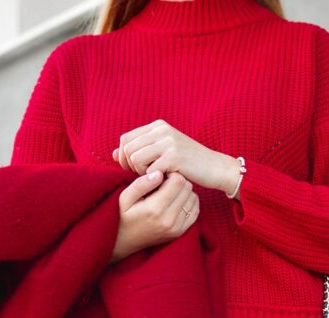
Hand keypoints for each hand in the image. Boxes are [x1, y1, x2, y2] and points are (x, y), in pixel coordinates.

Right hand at [109, 168, 199, 263]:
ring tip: (170, 192)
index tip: (162, 175)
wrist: (123, 242)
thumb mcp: (124, 197)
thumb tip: (159, 173)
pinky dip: (189, 202)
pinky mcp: (180, 232)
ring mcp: (176, 228)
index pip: (178, 181)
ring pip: (193, 198)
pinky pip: (195, 211)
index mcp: (154, 209)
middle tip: (166, 182)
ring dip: (184, 191)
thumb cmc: (122, 215)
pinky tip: (176, 201)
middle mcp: (168, 220)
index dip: (172, 173)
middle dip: (179, 180)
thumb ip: (141, 184)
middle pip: (187, 188)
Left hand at [112, 119, 242, 196]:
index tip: (131, 169)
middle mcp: (162, 130)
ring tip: (154, 176)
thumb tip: (113, 154)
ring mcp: (168, 142)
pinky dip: (152, 179)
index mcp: (158, 126)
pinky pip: (149, 170)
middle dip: (130, 166)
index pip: (125, 139)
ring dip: (140, 173)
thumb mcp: (162, 153)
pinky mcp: (174, 156)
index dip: (123, 156)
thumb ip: (139, 151)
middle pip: (127, 148)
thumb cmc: (188, 164)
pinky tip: (163, 180)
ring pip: (135, 158)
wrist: (215, 168)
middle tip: (144, 175)